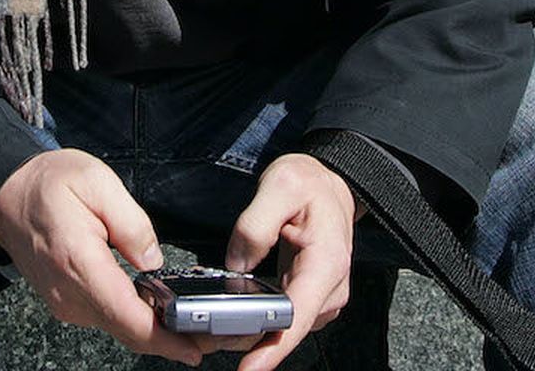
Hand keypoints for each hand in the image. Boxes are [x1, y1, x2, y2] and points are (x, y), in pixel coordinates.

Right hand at [0, 149, 203, 365]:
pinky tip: (154, 309)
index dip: (164, 338)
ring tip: (187, 322)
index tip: (193, 348)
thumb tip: (155, 262)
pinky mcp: (64, 301)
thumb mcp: (98, 183)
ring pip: (116, 327)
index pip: (126, 316)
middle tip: (206, 337)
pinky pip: (104, 317)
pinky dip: (131, 319)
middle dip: (168, 340)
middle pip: (126, 331)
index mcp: (78, 261)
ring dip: (151, 330)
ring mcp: (64, 301)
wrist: (5, 193)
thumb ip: (133, 225)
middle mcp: (68, 291)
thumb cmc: (47, 183)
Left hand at [218, 153, 356, 370]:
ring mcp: (322, 296)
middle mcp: (330, 287)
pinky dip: (259, 321)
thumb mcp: (280, 185)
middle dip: (249, 340)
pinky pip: (284, 319)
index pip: (300, 316)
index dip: (273, 347)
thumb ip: (255, 225)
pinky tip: (233, 317)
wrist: (328, 182)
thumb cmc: (309, 183)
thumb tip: (235, 266)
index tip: (248, 369)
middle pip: (288, 329)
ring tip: (211, 329)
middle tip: (203, 338)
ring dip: (252, 333)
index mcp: (326, 262)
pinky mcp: (310, 298)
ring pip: (285, 328)